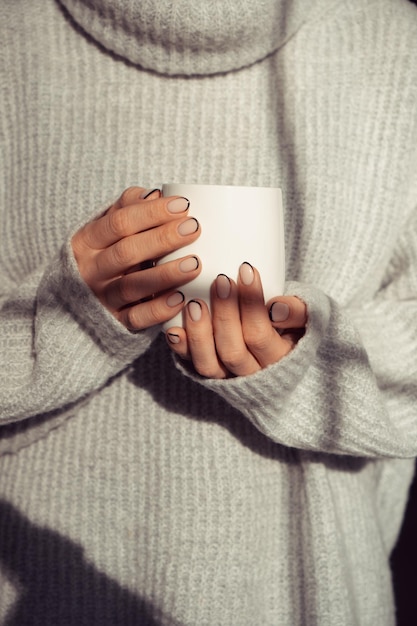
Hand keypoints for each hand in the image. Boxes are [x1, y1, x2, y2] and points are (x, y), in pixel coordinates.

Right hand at [71, 187, 201, 329]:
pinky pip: (138, 318)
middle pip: (126, 252)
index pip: (119, 223)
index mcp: (88, 241)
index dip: (151, 213)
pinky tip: (182, 299)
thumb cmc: (107, 251)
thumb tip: (158, 195)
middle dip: (162, 239)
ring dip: (165, 274)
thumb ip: (129, 207)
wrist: (82, 296)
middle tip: (194, 229)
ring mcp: (102, 298)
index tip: (183, 205)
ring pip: (132, 287)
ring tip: (195, 264)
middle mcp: (91, 270)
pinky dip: (159, 310)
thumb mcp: (108, 227)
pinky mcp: (116, 322)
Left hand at [166, 263, 306, 378]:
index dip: (251, 304)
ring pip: (208, 363)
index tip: (246, 270)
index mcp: (279, 360)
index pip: (261, 335)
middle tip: (220, 281)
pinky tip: (173, 328)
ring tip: (194, 303)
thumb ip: (298, 311)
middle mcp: (252, 374)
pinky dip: (181, 347)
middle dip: (224, 314)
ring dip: (199, 332)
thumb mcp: (307, 317)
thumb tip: (275, 308)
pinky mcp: (209, 372)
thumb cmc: (292, 324)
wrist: (281, 348)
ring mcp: (227, 376)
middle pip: (233, 350)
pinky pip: (190, 365)